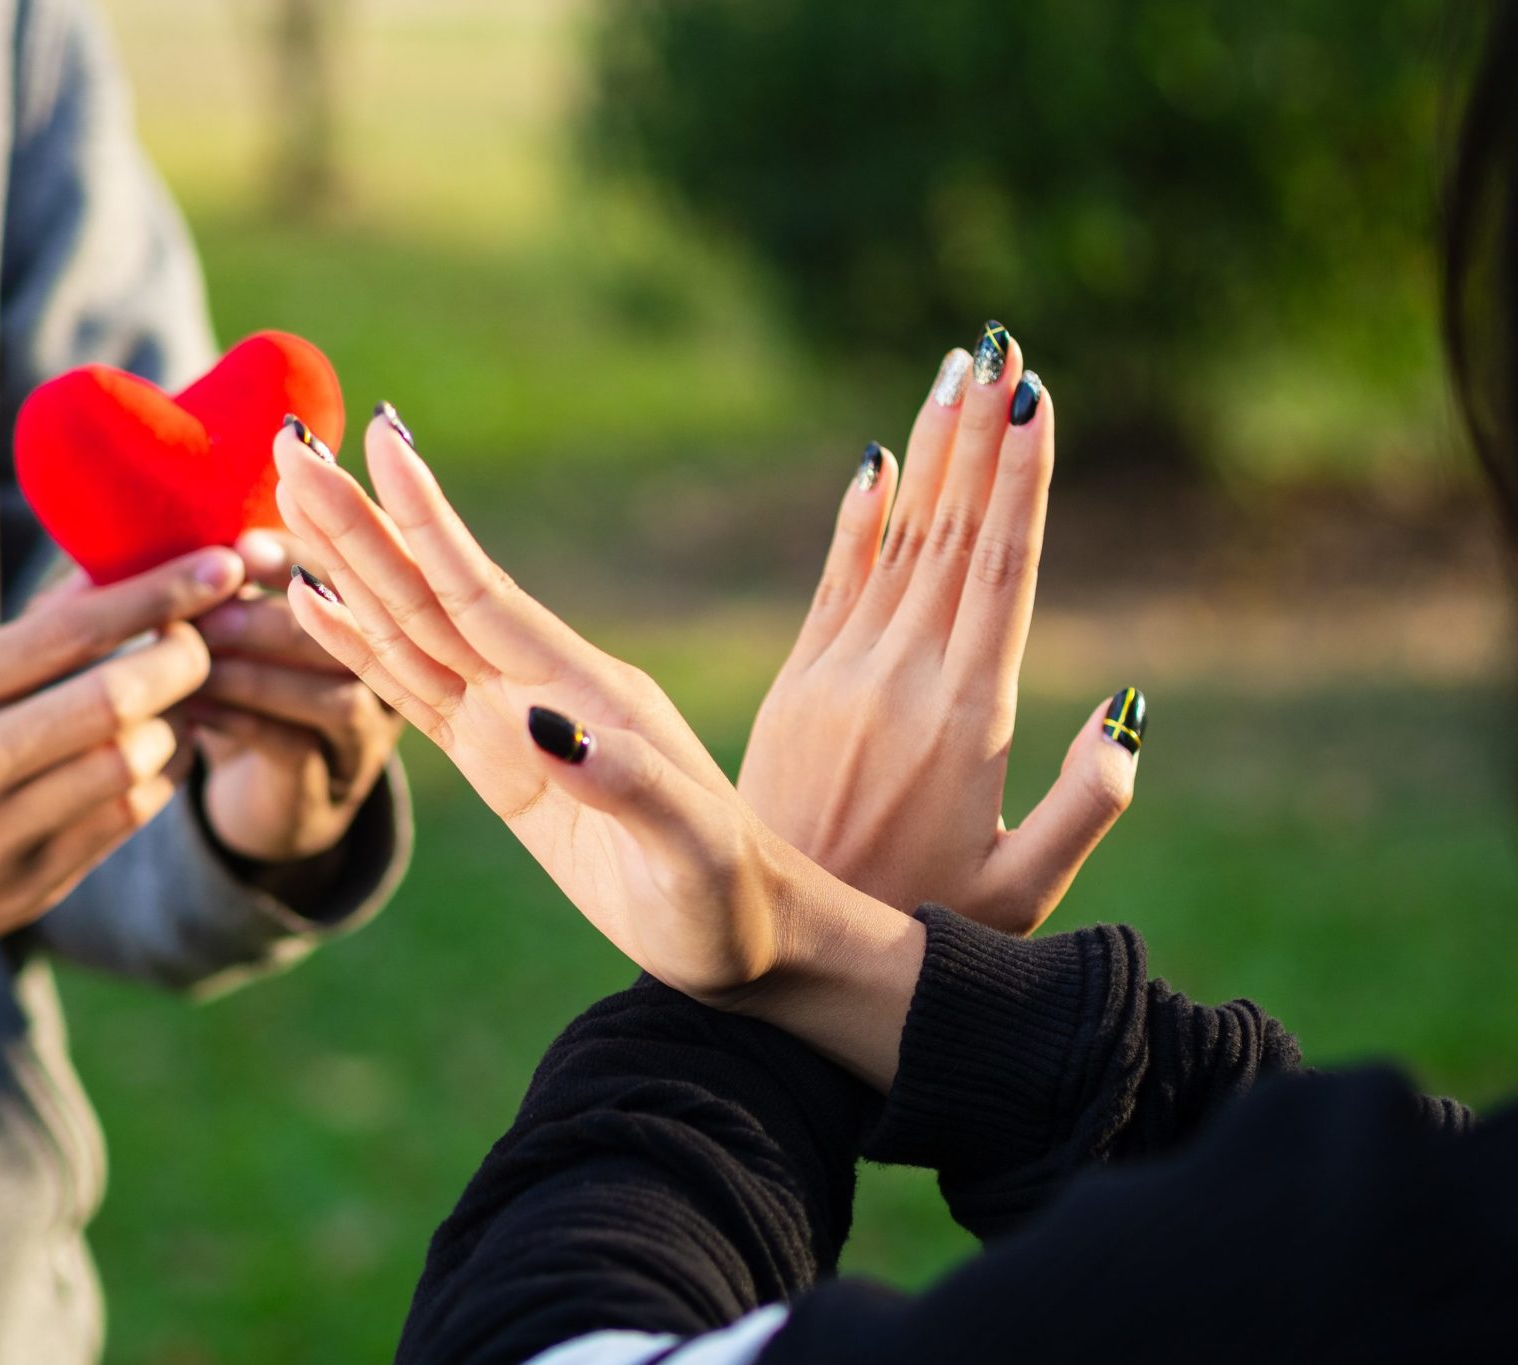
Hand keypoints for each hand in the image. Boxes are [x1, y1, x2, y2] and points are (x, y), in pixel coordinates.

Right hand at [0, 548, 243, 971]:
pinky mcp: (35, 886)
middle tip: (204, 636)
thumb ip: (28, 634)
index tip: (218, 566)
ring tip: (180, 696)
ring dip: (179, 720)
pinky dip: (162, 772)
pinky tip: (162, 747)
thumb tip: (127, 572)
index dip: (158, 594)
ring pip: (135, 762)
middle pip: (114, 701)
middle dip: (183, 658)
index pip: (67, 633)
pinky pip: (130, 815)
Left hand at [189, 528, 404, 863]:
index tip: (242, 547)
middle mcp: (397, 672)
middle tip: (209, 609)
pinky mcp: (332, 786)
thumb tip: (194, 529)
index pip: (364, 572)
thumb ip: (242, 574)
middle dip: (276, 615)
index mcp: (382, 609)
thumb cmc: (251, 676)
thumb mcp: (249, 616)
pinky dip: (239, 721)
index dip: (306, 552)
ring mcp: (370, 734)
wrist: (265, 788)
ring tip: (195, 656)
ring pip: (336, 697)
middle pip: (360, 635)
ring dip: (256, 671)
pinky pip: (298, 749)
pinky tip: (190, 707)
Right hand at [272, 410, 921, 1087]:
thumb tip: (537, 727)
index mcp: (584, 690)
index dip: (426, 523)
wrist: (743, 934)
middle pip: (429, 591)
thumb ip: (623, 783)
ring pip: (411, 626)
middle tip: (293, 443)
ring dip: (350, 563)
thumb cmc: (726, 897)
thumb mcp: (689, 848)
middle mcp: (540, 687)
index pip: (483, 593)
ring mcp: (513, 718)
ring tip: (294, 494)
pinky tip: (318, 603)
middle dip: (360, 521)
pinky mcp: (495, 759)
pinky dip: (359, 644)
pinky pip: (413, 690)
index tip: (382, 440)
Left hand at [739, 334, 1139, 934]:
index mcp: (969, 717)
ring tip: (954, 371)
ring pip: (897, 544)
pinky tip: (877, 462)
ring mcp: (842, 677)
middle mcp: (903, 679)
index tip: (1034, 398)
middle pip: (952, 535)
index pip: (1002, 570)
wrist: (778, 946)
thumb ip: (1086, 805)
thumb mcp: (1022, 887)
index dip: (1019, 480)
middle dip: (978, 436)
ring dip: (928, 455)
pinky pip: (834, 586)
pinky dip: (858, 522)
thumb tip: (1130, 713)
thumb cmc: (924, 924)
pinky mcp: (796, 688)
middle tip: (999, 343)